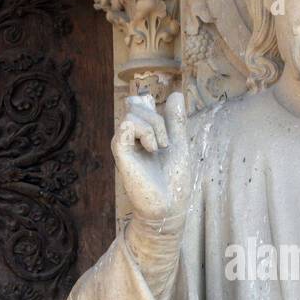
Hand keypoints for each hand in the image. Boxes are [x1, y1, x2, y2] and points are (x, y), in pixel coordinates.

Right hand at [112, 91, 190, 229]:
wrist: (169, 206)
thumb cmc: (173, 179)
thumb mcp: (179, 142)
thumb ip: (176, 120)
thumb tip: (176, 94)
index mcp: (141, 134)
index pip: (135, 103)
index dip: (147, 104)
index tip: (164, 126)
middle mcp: (128, 137)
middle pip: (137, 105)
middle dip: (158, 119)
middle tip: (166, 144)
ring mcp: (122, 144)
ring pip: (132, 113)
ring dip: (154, 127)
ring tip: (160, 148)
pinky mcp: (120, 152)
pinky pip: (127, 124)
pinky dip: (145, 132)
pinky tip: (152, 149)